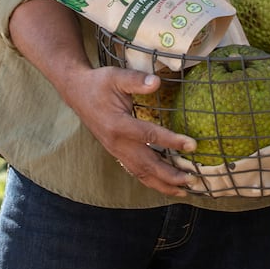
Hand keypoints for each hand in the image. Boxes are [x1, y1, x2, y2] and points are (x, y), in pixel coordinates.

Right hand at [66, 66, 197, 197]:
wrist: (77, 92)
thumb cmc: (98, 83)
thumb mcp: (116, 76)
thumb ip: (136, 80)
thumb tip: (157, 81)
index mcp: (118, 124)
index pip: (150, 135)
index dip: (172, 141)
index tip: (193, 145)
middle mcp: (117, 143)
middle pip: (146, 165)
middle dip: (170, 175)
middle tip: (192, 181)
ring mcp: (115, 150)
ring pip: (140, 173)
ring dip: (162, 184)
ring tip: (183, 191)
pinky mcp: (116, 152)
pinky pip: (135, 171)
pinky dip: (151, 180)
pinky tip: (164, 185)